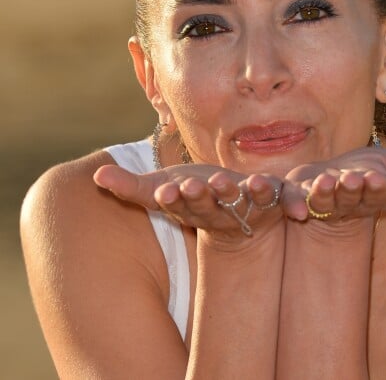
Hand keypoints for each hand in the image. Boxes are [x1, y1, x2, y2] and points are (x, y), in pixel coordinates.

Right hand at [93, 164, 285, 239]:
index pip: (178, 205)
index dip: (172, 200)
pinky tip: (276, 188)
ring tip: (249, 183)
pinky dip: (286, 199)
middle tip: (193, 186)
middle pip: (208, 207)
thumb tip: (96, 176)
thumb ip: (131, 187)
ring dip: (245, 195)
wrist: (235, 210)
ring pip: (245, 204)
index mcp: (190, 208)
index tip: (164, 191)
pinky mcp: (273, 201)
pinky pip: (280, 200)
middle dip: (201, 197)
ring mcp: (246, 208)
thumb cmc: (192, 195)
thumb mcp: (160, 188)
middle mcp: (218, 212)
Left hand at [285, 146, 385, 222]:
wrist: (339, 175)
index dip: (377, 189)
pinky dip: (287, 201)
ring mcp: (318, 201)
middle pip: (348, 201)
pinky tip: (287, 204)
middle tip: (353, 179)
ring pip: (320, 201)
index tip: (378, 179)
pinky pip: (287, 199)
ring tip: (325, 181)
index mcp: (371, 198)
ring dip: (323, 194)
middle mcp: (344, 204)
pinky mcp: (294, 193)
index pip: (377, 196)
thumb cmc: (372, 172)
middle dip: (351, 191)